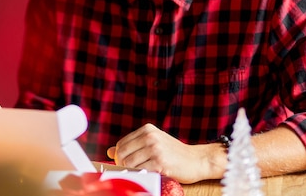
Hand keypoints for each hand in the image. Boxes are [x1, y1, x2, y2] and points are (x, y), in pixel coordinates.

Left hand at [106, 123, 225, 183]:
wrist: (197, 160)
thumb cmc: (174, 153)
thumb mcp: (153, 143)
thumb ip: (132, 146)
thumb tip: (109, 152)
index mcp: (147, 129)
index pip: (121, 143)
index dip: (118, 156)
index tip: (123, 163)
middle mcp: (150, 137)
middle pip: (122, 153)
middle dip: (121, 164)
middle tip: (128, 171)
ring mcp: (155, 149)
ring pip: (129, 162)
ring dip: (130, 171)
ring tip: (139, 173)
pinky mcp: (160, 162)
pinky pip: (140, 171)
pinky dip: (140, 175)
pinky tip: (147, 175)